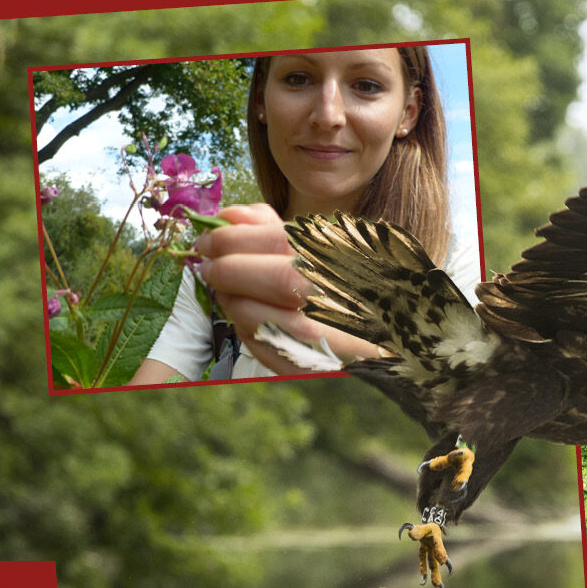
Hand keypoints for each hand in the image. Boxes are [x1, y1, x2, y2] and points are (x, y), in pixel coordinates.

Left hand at [196, 205, 378, 371]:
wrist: (377, 337)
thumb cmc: (339, 289)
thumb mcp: (317, 248)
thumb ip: (274, 227)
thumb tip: (230, 216)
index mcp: (352, 259)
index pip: (284, 240)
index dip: (234, 238)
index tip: (209, 239)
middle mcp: (352, 297)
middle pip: (282, 280)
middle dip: (230, 270)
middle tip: (209, 267)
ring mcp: (341, 339)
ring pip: (274, 320)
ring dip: (234, 302)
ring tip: (227, 292)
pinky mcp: (319, 371)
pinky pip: (272, 352)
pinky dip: (247, 332)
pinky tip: (248, 319)